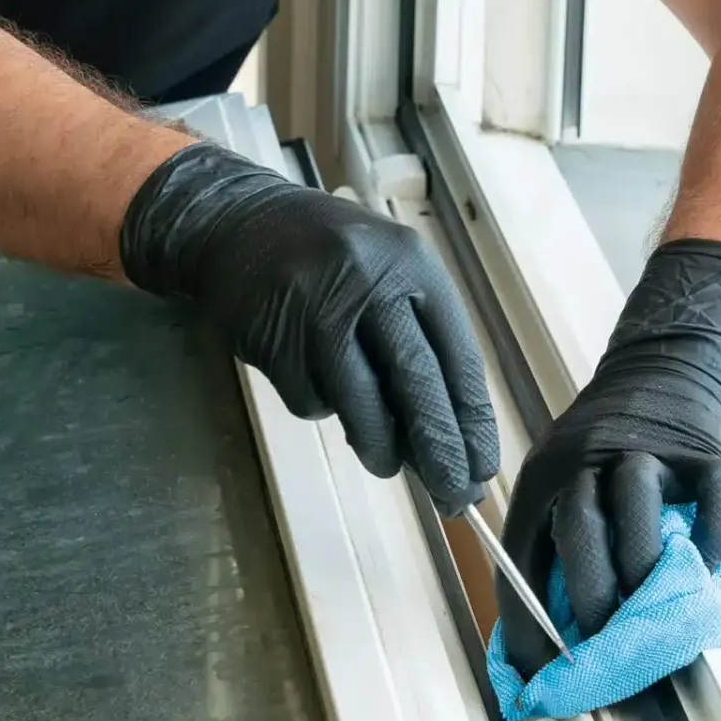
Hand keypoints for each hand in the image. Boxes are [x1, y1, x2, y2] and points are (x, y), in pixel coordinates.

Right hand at [119, 142, 498, 511]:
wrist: (237, 224)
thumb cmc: (332, 258)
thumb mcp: (387, 272)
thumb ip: (420, 340)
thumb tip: (450, 436)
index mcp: (411, 264)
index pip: (457, 355)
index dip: (472, 419)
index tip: (483, 467)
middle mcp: (367, 281)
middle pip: (416, 383)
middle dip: (439, 450)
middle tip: (454, 496)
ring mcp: (314, 310)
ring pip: (360, 405)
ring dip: (379, 447)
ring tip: (385, 462)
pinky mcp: (272, 339)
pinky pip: (311, 400)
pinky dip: (323, 407)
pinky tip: (320, 382)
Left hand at [498, 239, 720, 676]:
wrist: (666, 368)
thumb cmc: (609, 448)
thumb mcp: (565, 481)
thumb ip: (558, 547)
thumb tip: (548, 646)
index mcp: (544, 477)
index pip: (524, 555)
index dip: (529, 619)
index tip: (540, 674)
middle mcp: (587, 460)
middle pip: (579, 530)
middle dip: (589, 599)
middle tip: (603, 648)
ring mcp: (650, 453)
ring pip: (638, 512)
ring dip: (643, 570)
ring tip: (652, 611)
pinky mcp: (705, 453)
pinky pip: (712, 500)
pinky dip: (711, 541)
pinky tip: (704, 568)